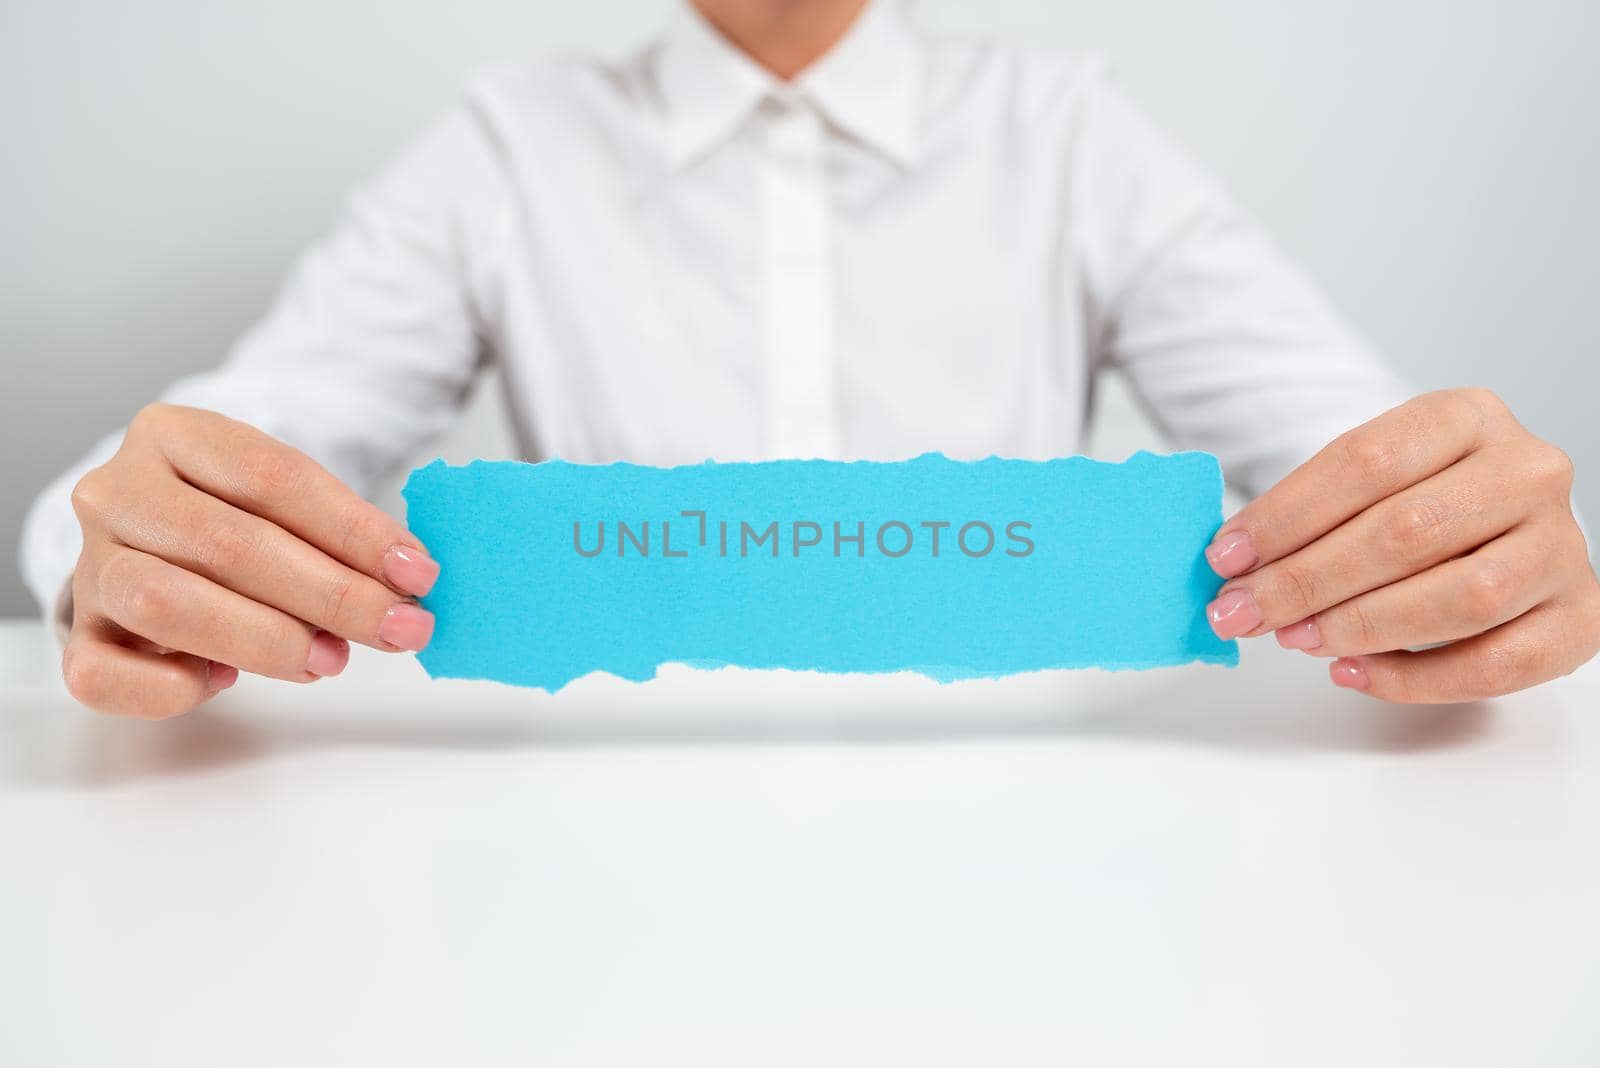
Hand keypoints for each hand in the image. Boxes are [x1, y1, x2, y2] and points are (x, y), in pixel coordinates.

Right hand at [63, 404, 438, 717]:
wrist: (149, 545)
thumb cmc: (233, 522)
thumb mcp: (286, 504)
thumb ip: (338, 537)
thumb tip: (407, 586)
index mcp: (174, 435)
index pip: (272, 476)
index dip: (354, 530)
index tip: (417, 573)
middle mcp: (117, 491)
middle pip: (227, 542)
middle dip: (330, 595)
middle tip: (397, 629)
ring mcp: (89, 564)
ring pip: (162, 602)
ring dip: (263, 639)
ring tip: (328, 660)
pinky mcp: (75, 635)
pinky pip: (101, 674)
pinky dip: (170, 687)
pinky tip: (223, 681)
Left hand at [1203, 388, 1599, 702]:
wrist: (1500, 523)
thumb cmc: (1417, 499)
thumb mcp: (1364, 481)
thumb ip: (1307, 516)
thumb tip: (1231, 568)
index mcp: (1468, 416)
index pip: (1367, 461)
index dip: (1286, 515)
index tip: (1225, 558)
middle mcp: (1528, 471)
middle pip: (1407, 531)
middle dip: (1309, 580)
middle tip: (1245, 612)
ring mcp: (1561, 544)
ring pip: (1462, 597)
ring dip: (1361, 627)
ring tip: (1295, 638)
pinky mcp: (1580, 616)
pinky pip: (1498, 662)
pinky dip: (1415, 679)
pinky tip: (1352, 672)